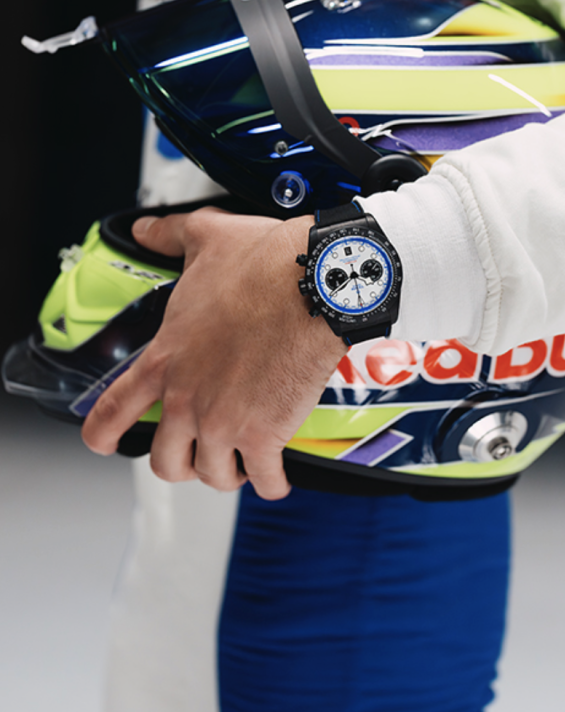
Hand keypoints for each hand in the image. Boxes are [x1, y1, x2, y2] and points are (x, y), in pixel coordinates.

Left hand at [81, 207, 346, 499]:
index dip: (101, 434)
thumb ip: (168, 235)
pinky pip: (264, 480)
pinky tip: (276, 475)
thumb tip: (144, 229)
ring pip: (213, 476)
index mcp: (165, 359)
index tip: (103, 443)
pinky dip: (271, 482)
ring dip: (228, 472)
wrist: (315, 285)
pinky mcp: (265, 436)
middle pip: (165, 462)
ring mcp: (224, 422)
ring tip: (242, 460)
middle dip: (182, 463)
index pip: (113, 410)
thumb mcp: (205, 237)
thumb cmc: (264, 263)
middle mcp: (186, 398)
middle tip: (200, 452)